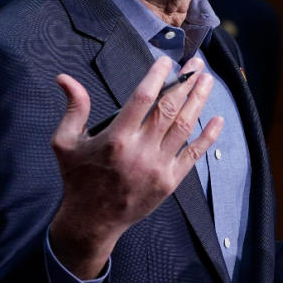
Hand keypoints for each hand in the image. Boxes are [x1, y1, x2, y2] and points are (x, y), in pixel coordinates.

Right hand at [48, 56, 222, 277]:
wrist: (92, 221)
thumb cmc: (78, 178)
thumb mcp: (66, 142)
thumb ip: (73, 108)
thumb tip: (64, 78)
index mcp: (116, 139)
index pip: (142, 98)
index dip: (157, 77)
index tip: (167, 61)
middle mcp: (140, 151)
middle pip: (169, 109)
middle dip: (185, 82)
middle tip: (196, 64)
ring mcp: (158, 167)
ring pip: (184, 127)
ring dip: (198, 101)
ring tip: (207, 80)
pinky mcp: (170, 181)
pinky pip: (193, 154)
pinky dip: (207, 136)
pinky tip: (218, 119)